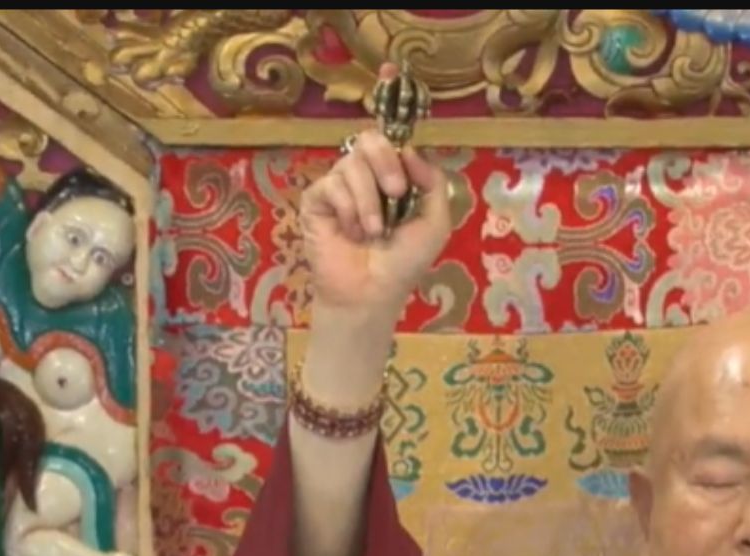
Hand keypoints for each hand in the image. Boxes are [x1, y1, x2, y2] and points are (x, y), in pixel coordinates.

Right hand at [300, 65, 452, 324]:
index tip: (388, 69)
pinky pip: (331, 184)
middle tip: (396, 193)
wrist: (371, 293)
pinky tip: (351, 232)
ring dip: (369, 201)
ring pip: (352, 163)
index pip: (389, 133)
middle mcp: (365, 175)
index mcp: (393, 176)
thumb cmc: (403, 263)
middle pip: (370, 138)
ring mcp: (338, 186)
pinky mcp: (315, 200)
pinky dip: (347, 209)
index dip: (388, 100)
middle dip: (385, 162)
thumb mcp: (434, 223)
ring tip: (373, 231)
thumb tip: (412, 150)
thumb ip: (433, 184)